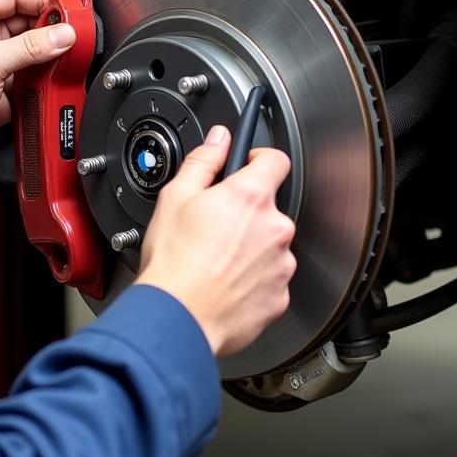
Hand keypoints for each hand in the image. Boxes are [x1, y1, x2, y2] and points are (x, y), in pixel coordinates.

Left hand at [0, 0, 75, 201]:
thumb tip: (62, 34)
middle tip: (73, 36)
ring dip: (50, 57)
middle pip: (29, 23)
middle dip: (51, 30)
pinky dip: (46, 81)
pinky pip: (33, 78)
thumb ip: (30, 47)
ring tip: (69, 59)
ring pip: (34, 52)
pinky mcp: (5, 90)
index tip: (67, 9)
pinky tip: (55, 82)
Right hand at [136, 126, 295, 356]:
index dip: (259, 160)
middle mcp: (275, 228)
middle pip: (269, 207)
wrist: (178, 318)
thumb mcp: (176, 196)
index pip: (276, 160)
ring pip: (270, 244)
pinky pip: (270, 278)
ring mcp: (282, 264)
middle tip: (215, 225)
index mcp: (251, 197)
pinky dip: (253, 278)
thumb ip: (204, 160)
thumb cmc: (174, 262)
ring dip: (251, 246)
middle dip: (247, 212)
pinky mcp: (280, 296)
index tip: (247, 167)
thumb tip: (219, 139)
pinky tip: (226, 281)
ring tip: (217, 259)